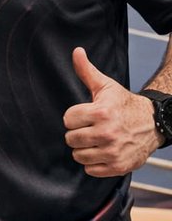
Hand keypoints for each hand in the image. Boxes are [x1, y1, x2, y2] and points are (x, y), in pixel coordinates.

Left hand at [63, 46, 159, 176]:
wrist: (152, 123)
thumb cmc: (124, 104)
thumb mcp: (105, 86)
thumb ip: (86, 71)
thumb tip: (76, 51)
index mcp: (101, 112)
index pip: (68, 120)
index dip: (74, 117)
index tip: (84, 115)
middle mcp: (107, 133)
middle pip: (71, 139)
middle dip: (77, 133)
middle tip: (90, 128)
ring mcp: (113, 152)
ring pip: (78, 155)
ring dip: (84, 149)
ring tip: (95, 140)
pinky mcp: (118, 166)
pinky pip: (90, 169)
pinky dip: (93, 162)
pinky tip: (102, 151)